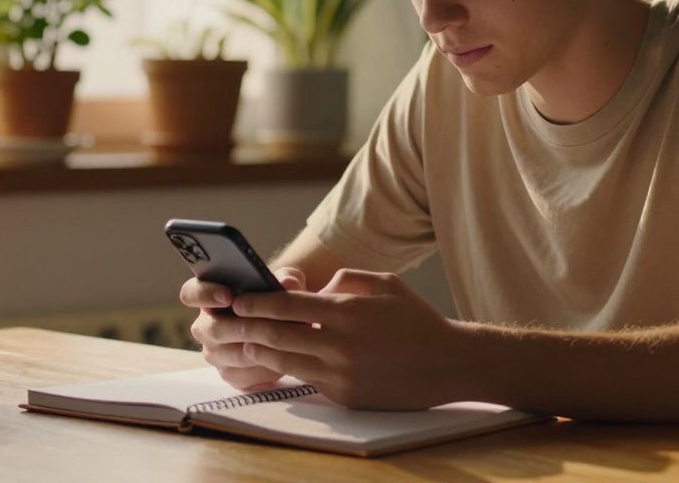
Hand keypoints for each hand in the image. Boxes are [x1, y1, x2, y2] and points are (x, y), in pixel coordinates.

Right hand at [180, 267, 305, 389]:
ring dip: (258, 348)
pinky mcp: (230, 375)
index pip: (191, 294)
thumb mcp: (284, 283)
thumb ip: (287, 278)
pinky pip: (244, 376)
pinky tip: (284, 360)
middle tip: (268, 324)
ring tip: (285, 342)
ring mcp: (215, 353)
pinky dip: (265, 369)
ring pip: (231, 355)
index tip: (228, 295)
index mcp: (209, 297)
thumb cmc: (277, 298)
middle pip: (213, 330)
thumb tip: (289, 283)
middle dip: (241, 327)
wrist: (286, 327)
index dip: (206, 294)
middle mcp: (205, 327)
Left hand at [229, 269, 461, 409]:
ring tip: (247, 340)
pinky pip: (307, 379)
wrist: (449, 364)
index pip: (287, 307)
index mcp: (347, 313)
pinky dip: (292, 367)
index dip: (257, 302)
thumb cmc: (416, 319)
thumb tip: (313, 291)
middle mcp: (340, 346)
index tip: (240, 299)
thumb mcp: (384, 284)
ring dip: (261, 350)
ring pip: (285, 361)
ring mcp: (341, 375)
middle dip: (248, 327)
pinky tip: (281, 359)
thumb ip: (344, 280)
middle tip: (230, 320)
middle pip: (276, 336)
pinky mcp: (345, 397)